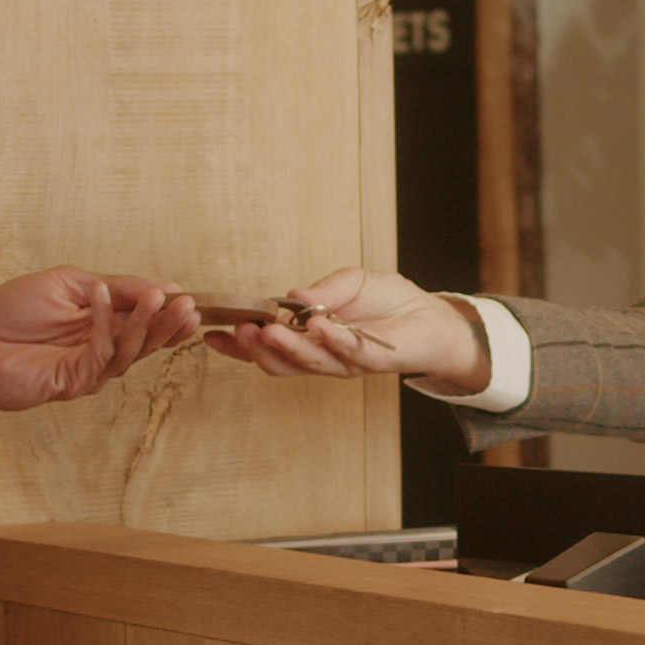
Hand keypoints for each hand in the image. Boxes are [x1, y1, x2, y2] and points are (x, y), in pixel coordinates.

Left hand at [0, 268, 198, 412]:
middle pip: (146, 339)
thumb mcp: (68, 283)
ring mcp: (88, 368)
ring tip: (161, 300)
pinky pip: (101, 354)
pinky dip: (106, 325)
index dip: (166, 308)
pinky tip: (103, 297)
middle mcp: (100, 349)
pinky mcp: (73, 380)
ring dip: (147, 324)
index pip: (144, 318)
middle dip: (169, 322)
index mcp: (101, 324)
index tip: (187, 295)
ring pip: (130, 350)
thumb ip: (115, 286)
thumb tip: (161, 286)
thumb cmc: (9, 313)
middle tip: (189, 306)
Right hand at [203, 268, 489, 391]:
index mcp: (309, 338)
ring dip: (287, 346)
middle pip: (280, 362)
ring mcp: (346, 362)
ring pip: (309, 362)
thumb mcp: (350, 281)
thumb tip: (292, 296)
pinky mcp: (373, 359)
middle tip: (240, 330)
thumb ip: (322, 290)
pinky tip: (317, 324)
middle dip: (257, 348)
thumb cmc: (389, 300)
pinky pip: (348, 353)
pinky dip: (331, 339)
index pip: (267, 346)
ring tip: (268, 329)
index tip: (212, 332)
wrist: (432, 316)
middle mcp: (322, 355)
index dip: (239, 344)